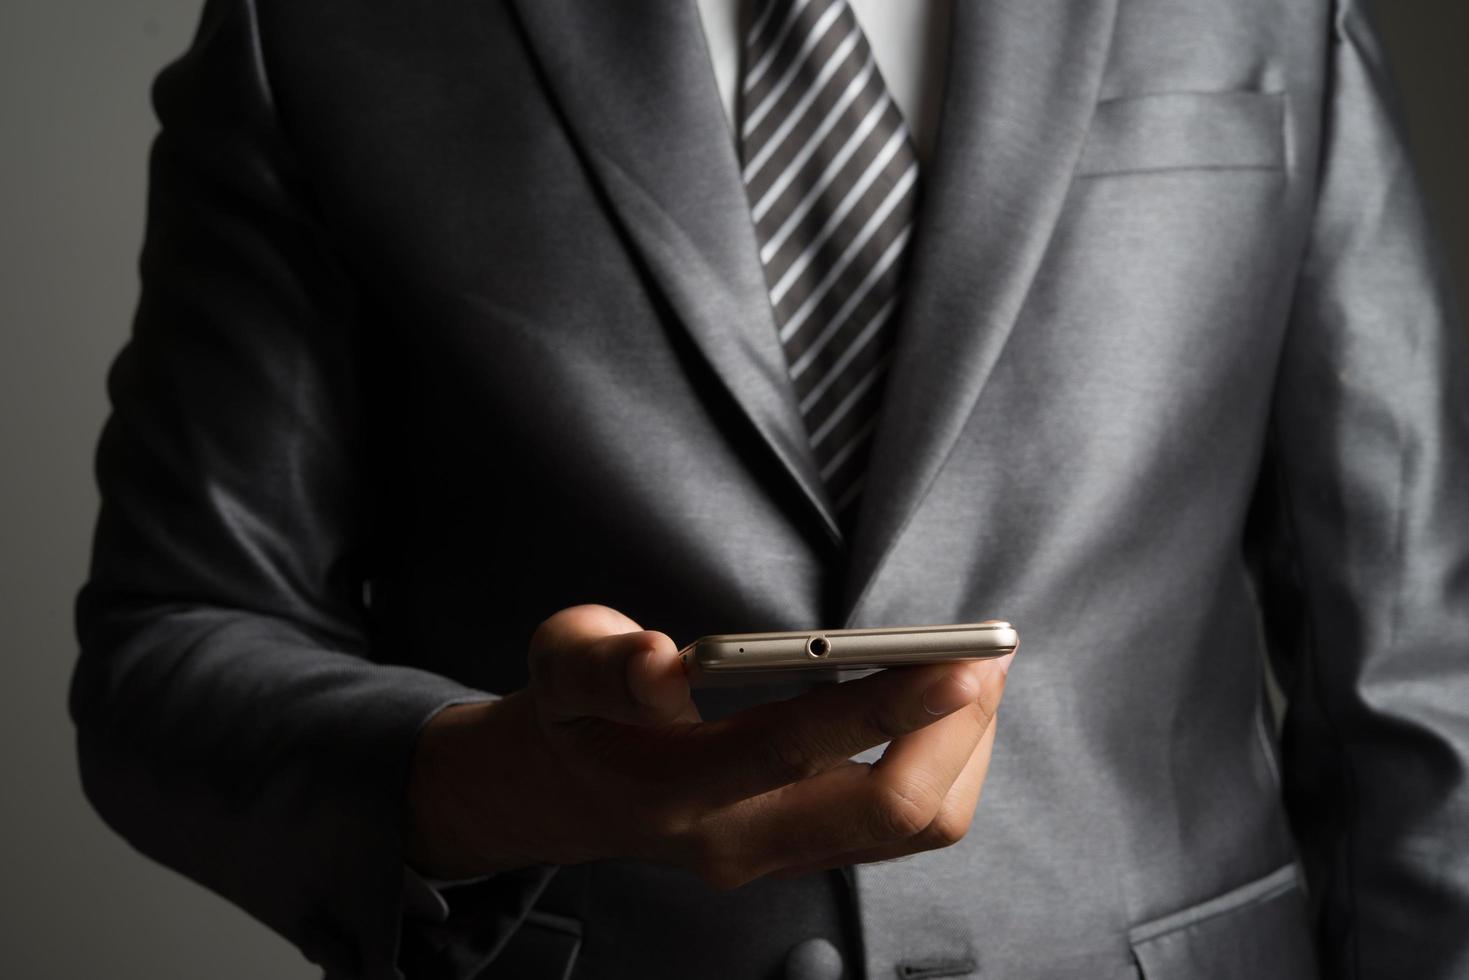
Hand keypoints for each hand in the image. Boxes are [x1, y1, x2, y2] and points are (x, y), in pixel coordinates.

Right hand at [405, 604, 1013, 886]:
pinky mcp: (808, 852)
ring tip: (977, 671)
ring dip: (962, 750)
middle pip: (885, 813)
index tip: (956, 661)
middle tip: (985, 654)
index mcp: (672, 788)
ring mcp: (779, 857)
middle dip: (954, 732)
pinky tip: (944, 708)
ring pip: (912, 829)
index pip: (793, 750)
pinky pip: (904, 827)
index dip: (882, 706)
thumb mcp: (560, 663)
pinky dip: (945, 765)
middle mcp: (736, 841)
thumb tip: (659, 662)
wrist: (572, 792)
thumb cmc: (574, 711)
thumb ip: (601, 664)